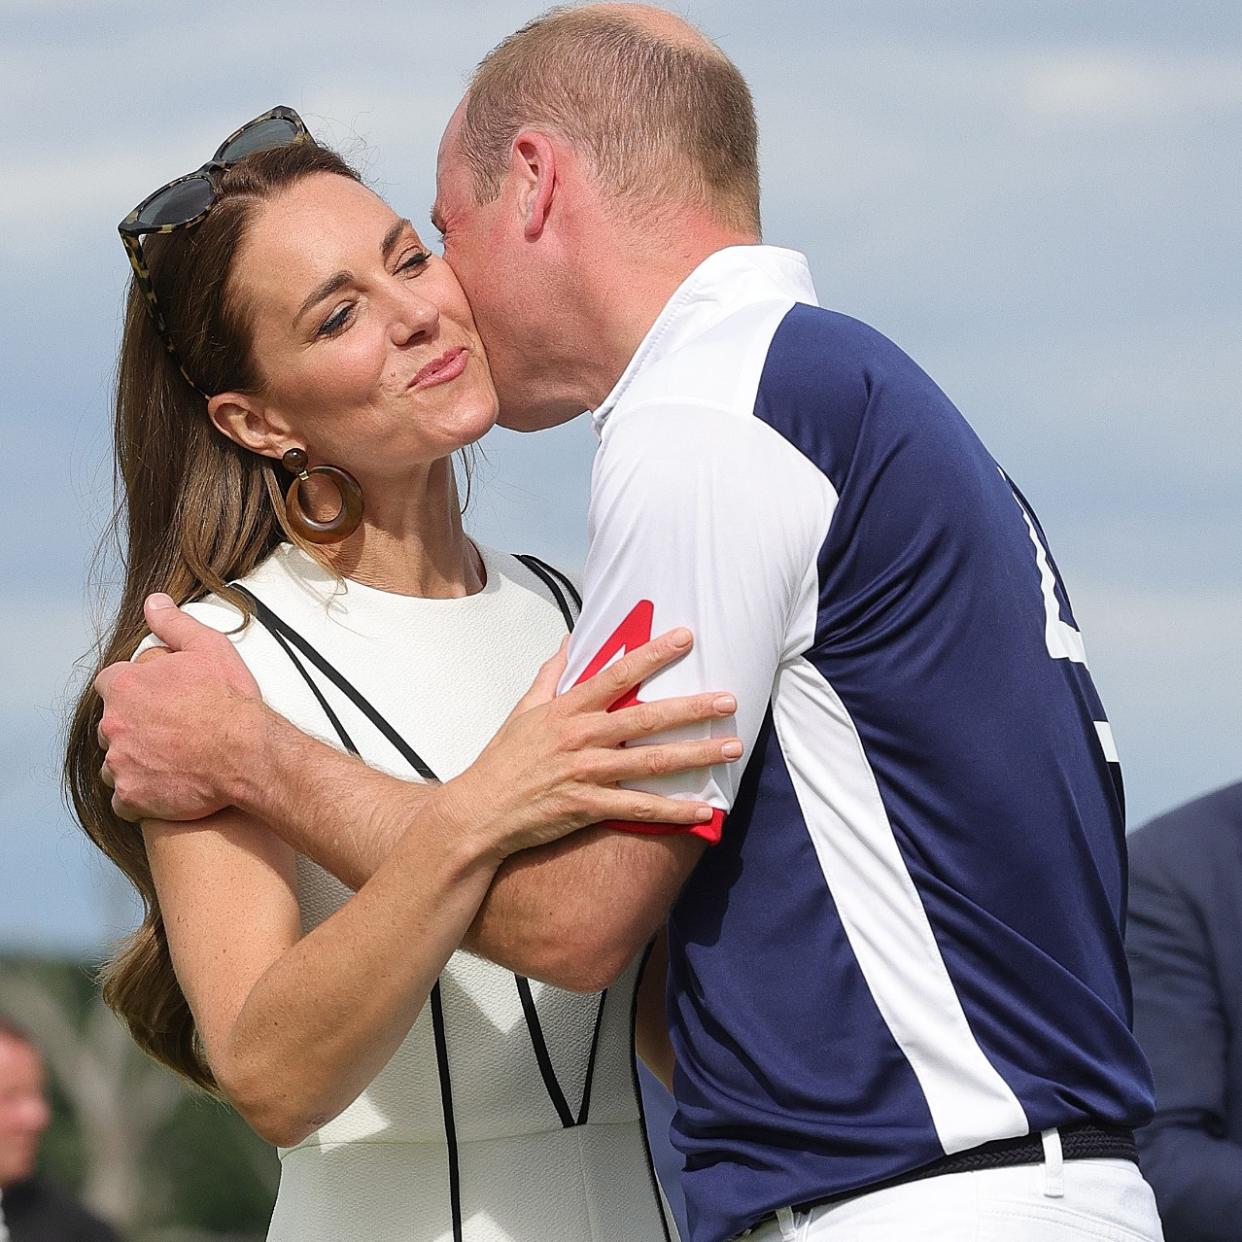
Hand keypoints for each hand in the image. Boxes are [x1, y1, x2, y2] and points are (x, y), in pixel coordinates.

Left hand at [96, 594, 261, 821]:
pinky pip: (123, 800)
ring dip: (133, 762)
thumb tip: (153, 602)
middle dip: (132, 728)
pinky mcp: (132, 795)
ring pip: (114, 763)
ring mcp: (121, 762)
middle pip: (110, 726)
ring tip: (167, 762)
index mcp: (126, 686)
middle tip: (168, 732)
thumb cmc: (230, 703)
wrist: (248, 753)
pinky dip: (139, 795)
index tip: (155, 701)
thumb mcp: (209, 649)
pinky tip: (163, 787)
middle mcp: (114, 724)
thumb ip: (174, 624)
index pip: (109, 685)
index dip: (132, 692)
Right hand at [441, 627, 740, 857]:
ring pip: (652, 761)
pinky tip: (703, 810)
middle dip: (693, 708)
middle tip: (730, 699)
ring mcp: (586, 773)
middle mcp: (581, 737)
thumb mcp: (523, 709)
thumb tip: (572, 641)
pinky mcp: (588, 807)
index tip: (686, 637)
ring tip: (732, 748)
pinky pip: (639, 808)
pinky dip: (673, 810)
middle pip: (647, 717)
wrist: (479, 812)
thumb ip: (551, 674)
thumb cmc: (503, 761)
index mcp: (568, 709)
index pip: (617, 674)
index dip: (653, 654)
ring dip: (696, 755)